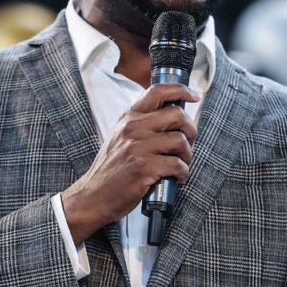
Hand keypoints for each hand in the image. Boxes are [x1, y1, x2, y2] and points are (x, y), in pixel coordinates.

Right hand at [60, 83, 199, 245]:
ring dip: (187, 156)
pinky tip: (176, 178)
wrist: (92, 197)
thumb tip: (176, 116)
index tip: (194, 95)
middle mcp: (133, 128)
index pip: (157, 91)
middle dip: (190, 130)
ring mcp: (138, 147)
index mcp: (129, 118)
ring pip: (180, 140)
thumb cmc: (113, 169)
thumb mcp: (122, 137)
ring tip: (180, 166)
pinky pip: (178, 164)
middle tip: (187, 145)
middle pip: (177, 115)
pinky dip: (183, 173)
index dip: (181, 90)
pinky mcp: (144, 167)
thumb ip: (143, 124)